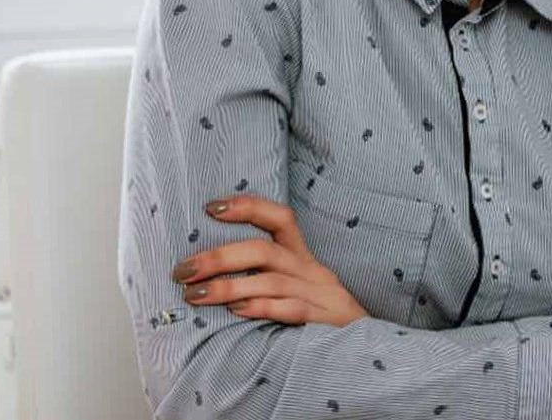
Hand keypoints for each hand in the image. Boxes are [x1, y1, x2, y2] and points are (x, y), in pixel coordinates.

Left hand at [170, 195, 367, 326]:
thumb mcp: (299, 288)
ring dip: (229, 286)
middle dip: (220, 257)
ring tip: (195, 295)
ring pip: (271, 281)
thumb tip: (211, 275)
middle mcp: (311, 271)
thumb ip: (265, 278)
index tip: (210, 207)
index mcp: (303, 259)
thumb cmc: (322, 318)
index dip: (248, 207)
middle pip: (264, 251)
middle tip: (183, 270)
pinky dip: (261, 308)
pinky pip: (291, 309)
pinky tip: (237, 312)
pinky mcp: (324, 321)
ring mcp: (320, 295)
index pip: (280, 218)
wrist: (368, 344)